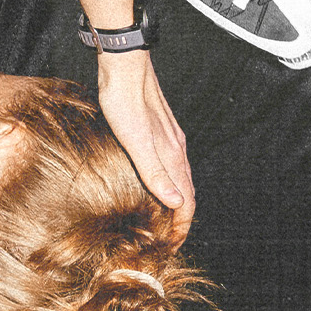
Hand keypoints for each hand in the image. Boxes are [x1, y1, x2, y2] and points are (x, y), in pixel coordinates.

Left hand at [96, 49, 194, 241]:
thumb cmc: (124, 99)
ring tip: (161, 219)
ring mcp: (170, 137)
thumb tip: (176, 203)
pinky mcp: (160, 127)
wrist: (124, 63)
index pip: (186, 201)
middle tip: (167, 240)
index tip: (172, 247)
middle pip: (186, 192)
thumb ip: (155, 172)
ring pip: (179, 178)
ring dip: (174, 201)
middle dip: (180, 219)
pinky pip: (170, 164)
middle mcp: (176, 147)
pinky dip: (167, 182)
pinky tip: (153, 181)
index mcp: (173, 155)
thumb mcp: (135, 140)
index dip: (181, 227)